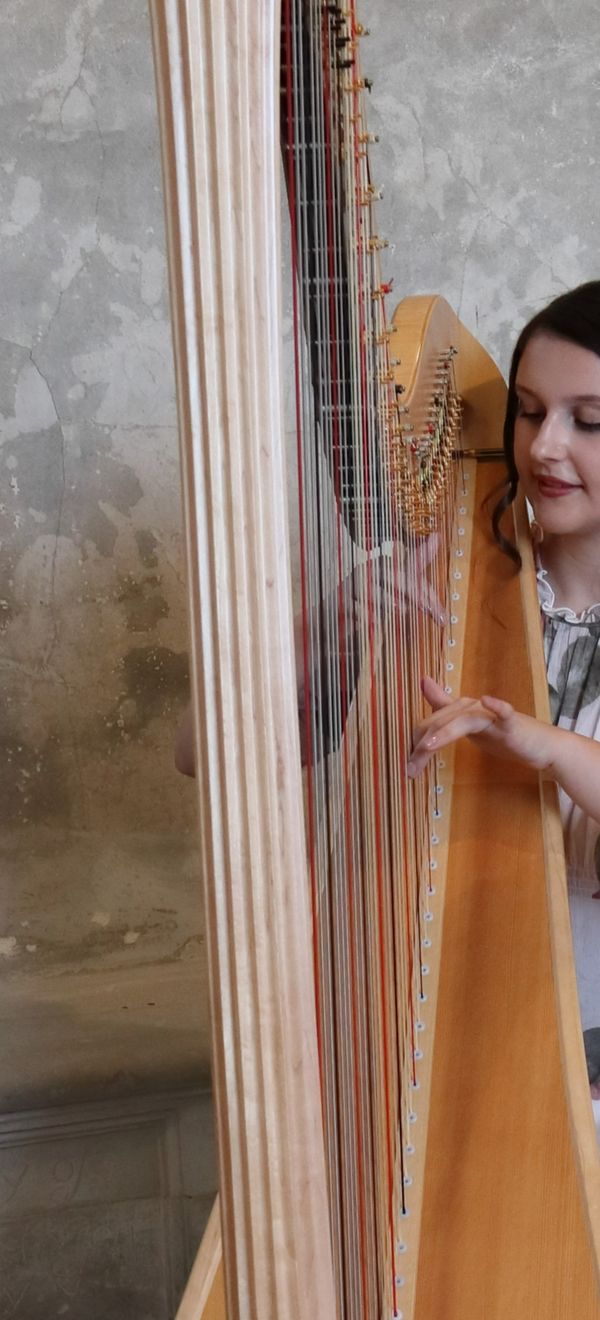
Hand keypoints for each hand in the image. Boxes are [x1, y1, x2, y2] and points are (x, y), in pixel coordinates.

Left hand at [407, 676, 554, 777]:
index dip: (414, 739)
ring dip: (443, 731)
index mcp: (460, 711)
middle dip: (422, 745)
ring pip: (462, 719)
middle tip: (409, 769)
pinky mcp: (511, 723)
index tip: (405, 762)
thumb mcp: (468, 729)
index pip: (429, 721)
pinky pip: (504, 712)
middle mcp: (472, 708)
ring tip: (426, 747)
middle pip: (440, 722)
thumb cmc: (503, 737)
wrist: (539, 747)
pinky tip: (488, 700)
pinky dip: (497, 706)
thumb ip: (444, 714)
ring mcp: (491, 715)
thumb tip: (424, 685)